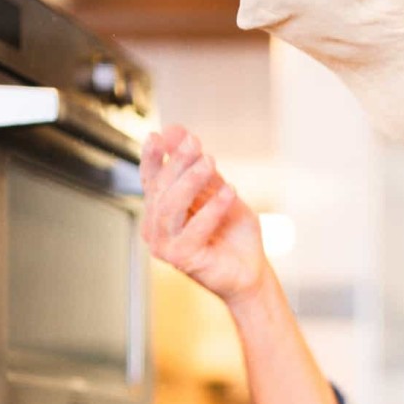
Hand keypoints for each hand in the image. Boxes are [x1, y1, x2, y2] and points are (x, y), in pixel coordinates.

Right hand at [141, 125, 268, 307]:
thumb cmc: (235, 235)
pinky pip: (193, 229)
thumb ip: (201, 168)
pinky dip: (211, 209)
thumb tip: (177, 132)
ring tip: (210, 163)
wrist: (252, 271)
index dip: (152, 157)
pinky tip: (228, 192)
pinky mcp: (181, 259)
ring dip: (190, 181)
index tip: (160, 135)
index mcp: (160, 210)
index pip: (151, 179)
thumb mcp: (220, 193)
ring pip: (170, 207)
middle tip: (194, 144)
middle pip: (161, 189)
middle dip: (176, 163)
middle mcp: (156, 228)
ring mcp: (165, 245)